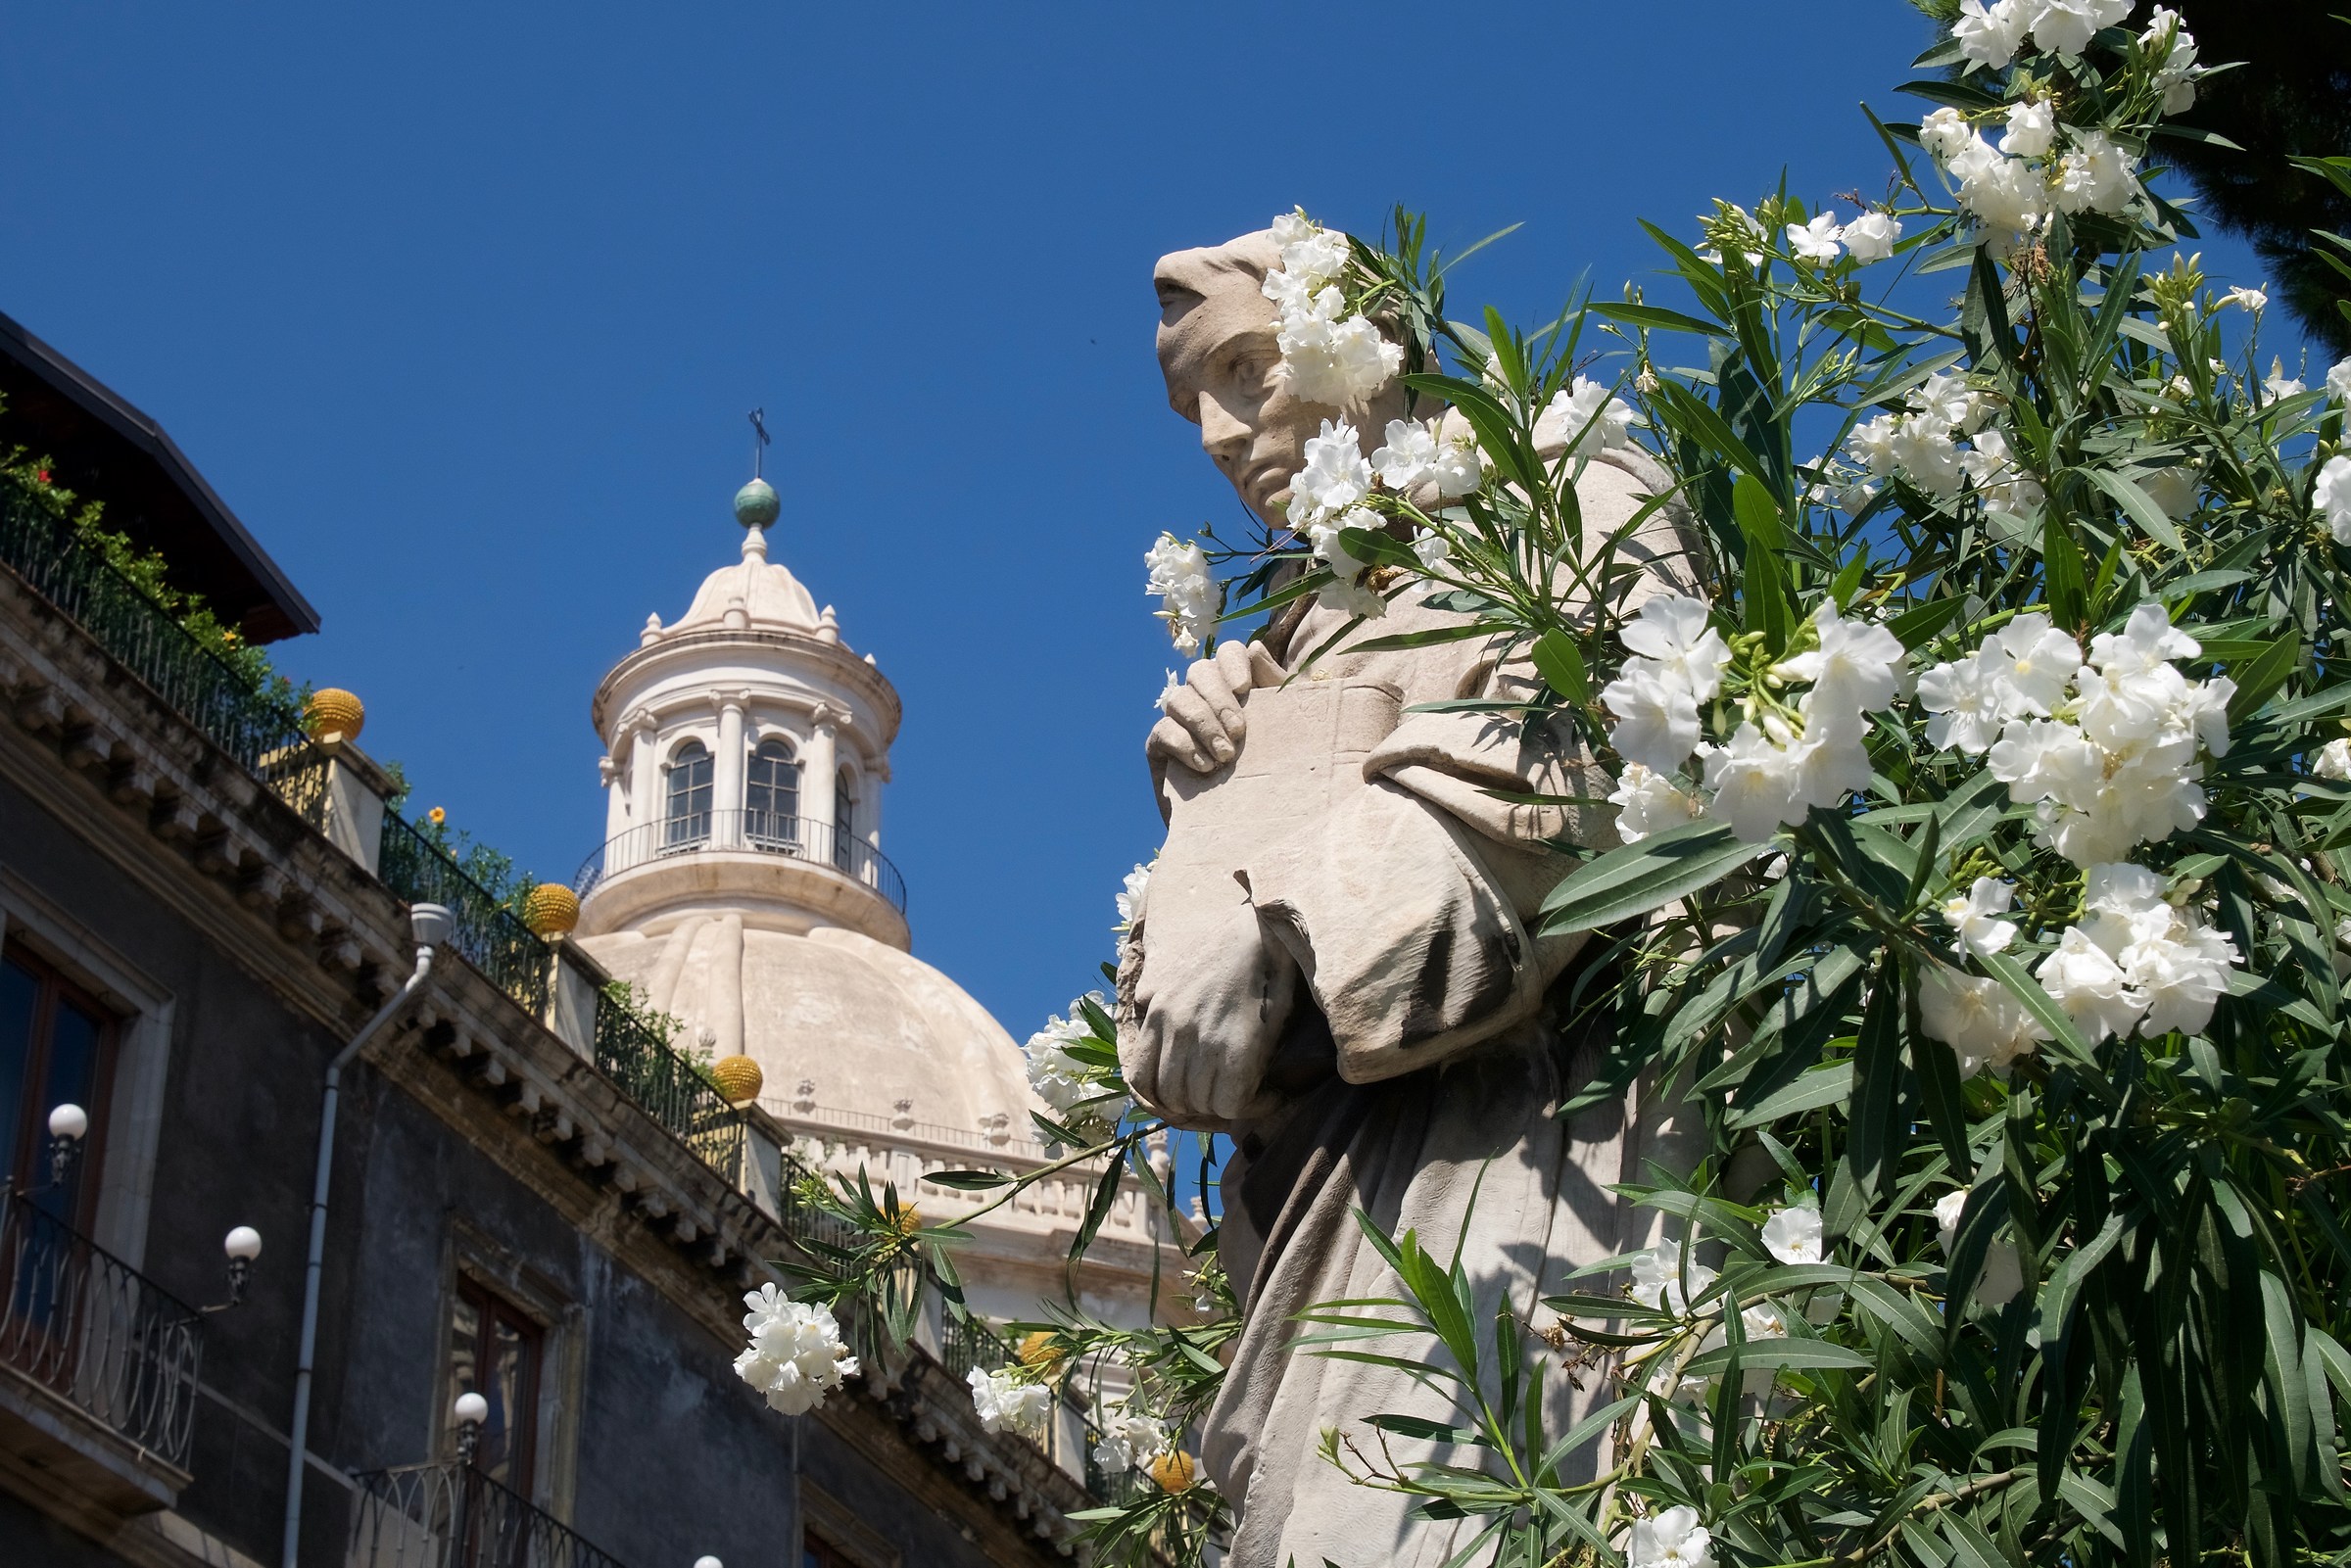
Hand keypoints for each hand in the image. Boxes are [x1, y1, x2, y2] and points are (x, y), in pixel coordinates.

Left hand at [1118, 891, 1297, 1128]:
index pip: (1141, 1079)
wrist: (1261, 932)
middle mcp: (1174, 1031)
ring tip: (1248, 1094)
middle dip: (1197, 1105)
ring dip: (1226, 1107)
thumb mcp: (1172, 970)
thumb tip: (1144, 1010)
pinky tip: (1268, 1094)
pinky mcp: (1238, 1049)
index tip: (1184, 1097)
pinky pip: (1232, 1103)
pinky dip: (1252, 1106)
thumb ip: (1154, 996)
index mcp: (1157, 1013)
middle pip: (1173, 1098)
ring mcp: (1205, 1042)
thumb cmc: (1224, 949)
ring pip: (1203, 1104)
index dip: (1161, 1098)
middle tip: (1222, 1096)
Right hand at [1147, 641, 1284, 775]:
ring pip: (1178, 698)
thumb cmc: (1276, 764)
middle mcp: (1204, 695)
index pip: (1227, 653)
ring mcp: (1179, 719)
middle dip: (1219, 700)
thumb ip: (1277, 686)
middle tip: (1239, 732)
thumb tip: (1256, 648)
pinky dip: (1184, 745)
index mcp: (1236, 683)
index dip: (1232, 663)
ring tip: (1225, 756)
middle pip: (1199, 672)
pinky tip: (1205, 766)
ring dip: (1203, 724)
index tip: (1244, 689)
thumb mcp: (1286, 725)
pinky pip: (1162, 731)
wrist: (1252, 815)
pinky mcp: (1160, 746)